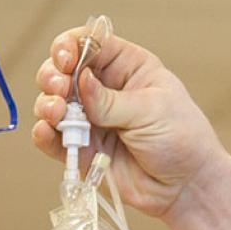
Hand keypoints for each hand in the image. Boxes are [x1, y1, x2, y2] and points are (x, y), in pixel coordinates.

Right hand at [33, 28, 230, 218]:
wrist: (186, 186)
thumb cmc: (181, 139)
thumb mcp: (152, 110)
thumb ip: (110, 100)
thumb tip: (79, 81)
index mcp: (127, 67)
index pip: (89, 43)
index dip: (70, 46)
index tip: (66, 60)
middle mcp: (104, 89)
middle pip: (63, 70)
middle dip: (53, 76)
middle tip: (59, 89)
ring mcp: (91, 119)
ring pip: (53, 102)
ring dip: (47, 104)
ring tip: (56, 113)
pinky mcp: (82, 149)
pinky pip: (53, 138)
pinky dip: (44, 134)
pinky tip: (46, 130)